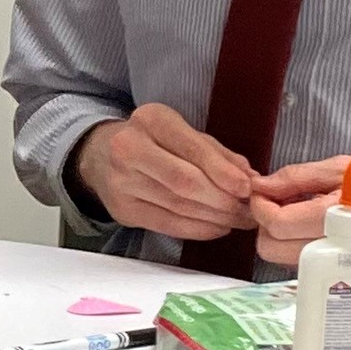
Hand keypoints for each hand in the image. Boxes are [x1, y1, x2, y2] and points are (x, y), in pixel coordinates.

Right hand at [74, 102, 256, 244]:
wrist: (100, 155)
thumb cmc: (152, 141)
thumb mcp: (183, 133)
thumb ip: (217, 153)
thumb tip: (250, 177)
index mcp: (151, 120)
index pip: (192, 149)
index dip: (223, 172)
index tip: (247, 188)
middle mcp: (129, 148)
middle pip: (185, 182)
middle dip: (223, 200)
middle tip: (250, 211)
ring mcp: (121, 181)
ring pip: (178, 206)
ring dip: (216, 218)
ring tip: (239, 220)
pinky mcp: (121, 209)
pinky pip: (167, 225)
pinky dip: (197, 229)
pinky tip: (217, 228)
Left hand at [250, 156, 350, 277]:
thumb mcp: (348, 167)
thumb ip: (299, 178)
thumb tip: (261, 185)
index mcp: (336, 217)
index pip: (275, 224)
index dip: (259, 206)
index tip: (264, 192)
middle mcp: (337, 249)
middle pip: (272, 251)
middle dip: (266, 227)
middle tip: (281, 205)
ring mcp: (345, 269)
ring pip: (288, 263)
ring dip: (283, 240)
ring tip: (302, 216)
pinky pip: (312, 268)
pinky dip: (305, 251)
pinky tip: (321, 232)